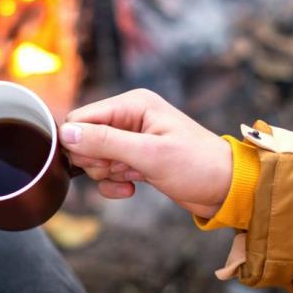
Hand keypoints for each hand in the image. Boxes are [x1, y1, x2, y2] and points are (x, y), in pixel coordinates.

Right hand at [59, 90, 232, 217]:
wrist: (227, 188)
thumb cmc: (197, 165)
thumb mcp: (149, 154)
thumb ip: (105, 142)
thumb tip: (65, 133)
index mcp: (132, 104)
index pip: (80, 118)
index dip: (81, 143)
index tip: (101, 161)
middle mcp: (129, 117)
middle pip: (84, 139)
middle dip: (97, 161)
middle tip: (124, 168)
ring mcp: (131, 139)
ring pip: (93, 158)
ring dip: (107, 174)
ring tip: (134, 177)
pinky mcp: (134, 159)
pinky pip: (106, 171)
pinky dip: (114, 183)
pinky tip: (132, 188)